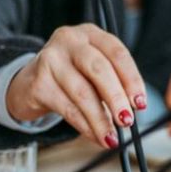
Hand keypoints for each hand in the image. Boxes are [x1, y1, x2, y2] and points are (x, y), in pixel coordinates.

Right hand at [6, 24, 146, 147]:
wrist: (29, 83)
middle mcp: (69, 40)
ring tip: (111, 138)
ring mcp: (51, 60)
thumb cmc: (70, 77)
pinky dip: (85, 126)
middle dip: (116, 98)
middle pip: (99, 69)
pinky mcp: (38, 83)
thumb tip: (133, 111)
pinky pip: (67, 109)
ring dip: (100, 120)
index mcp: (90, 34)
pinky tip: (95, 136)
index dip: (132, 80)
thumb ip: (113, 83)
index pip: (117, 53)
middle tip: (127, 121)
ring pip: (82, 93)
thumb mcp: (92, 71)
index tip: (140, 104)